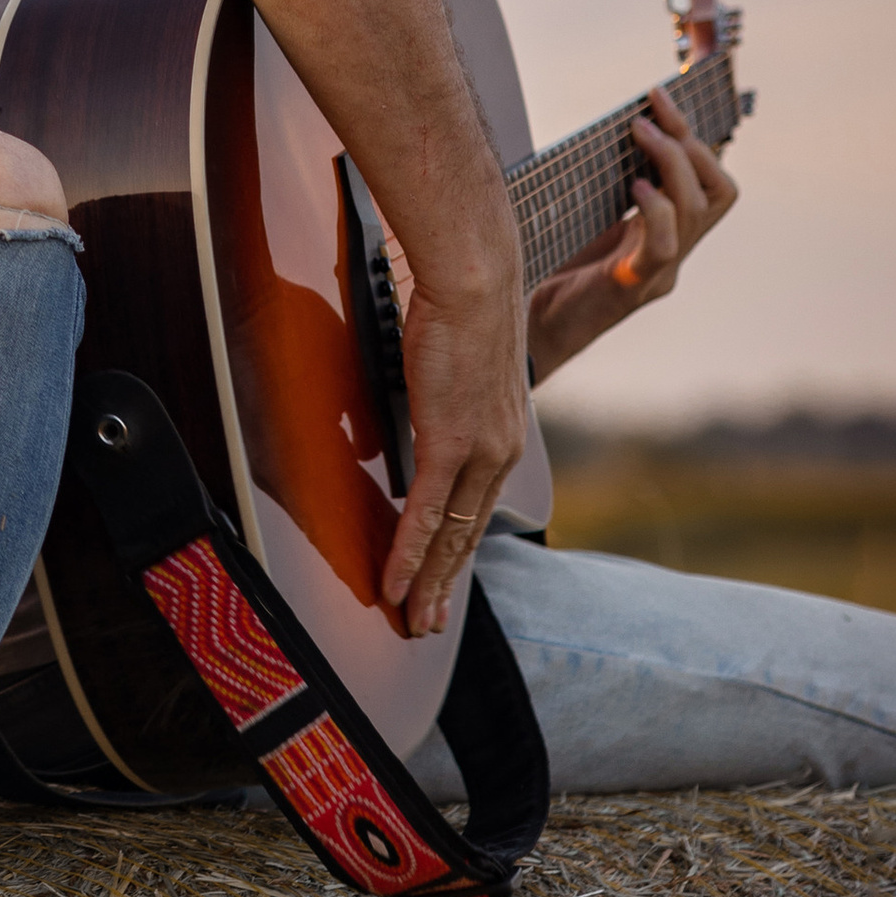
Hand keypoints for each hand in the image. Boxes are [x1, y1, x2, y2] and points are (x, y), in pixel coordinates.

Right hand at [381, 261, 529, 637]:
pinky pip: (424, 515)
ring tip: (413, 620)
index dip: (458, 547)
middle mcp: (499, 451)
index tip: (443, 576)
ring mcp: (477, 452)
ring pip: (449, 537)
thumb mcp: (452, 361)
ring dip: (427, 584)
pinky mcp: (449, 444)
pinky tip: (393, 586)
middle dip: (445, 583)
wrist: (475, 275)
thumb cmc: (461, 300)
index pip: (479, 506)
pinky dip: (406, 555)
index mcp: (501, 433)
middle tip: (429, 621)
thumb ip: (433, 394)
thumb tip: (403, 407)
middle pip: (467, 534)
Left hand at [525, 88, 739, 385]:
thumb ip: (608, 179)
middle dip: (690, 141)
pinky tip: (634, 187)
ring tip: (640, 133)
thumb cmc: (552, 265)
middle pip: (716, 190)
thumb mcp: (587, 212)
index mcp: (668, 230)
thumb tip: (618, 123)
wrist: (526, 329)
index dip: (700, 135)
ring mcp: (659, 274)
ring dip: (672, 163)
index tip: (666, 94)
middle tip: (651, 111)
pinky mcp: (631, 290)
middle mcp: (674, 251)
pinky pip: (664, 249)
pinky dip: (656, 212)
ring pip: (697, 211)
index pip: (711, 178)